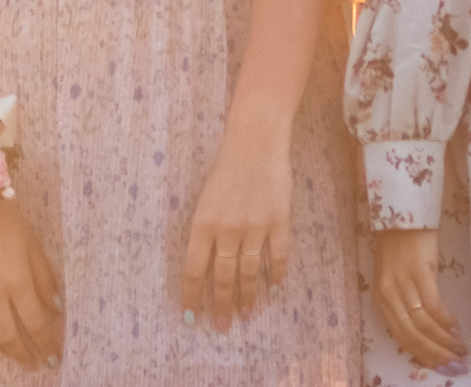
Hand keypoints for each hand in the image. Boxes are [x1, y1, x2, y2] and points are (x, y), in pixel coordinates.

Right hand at [0, 197, 63, 368]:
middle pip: (8, 335)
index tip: (52, 357)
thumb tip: (56, 308)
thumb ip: (44, 278)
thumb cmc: (6, 219)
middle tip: (32, 364)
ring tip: (9, 352)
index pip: (35, 323)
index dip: (46, 344)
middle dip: (23, 354)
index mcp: (17, 279)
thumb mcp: (33, 244)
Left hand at [181, 121, 293, 333]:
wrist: (255, 142)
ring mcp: (255, 227)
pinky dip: (277, 276)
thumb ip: (205, 232)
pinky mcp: (279, 222)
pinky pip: (278, 257)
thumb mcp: (205, 200)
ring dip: (248, 298)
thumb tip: (205, 267)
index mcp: (203, 224)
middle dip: (221, 305)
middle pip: (223, 277)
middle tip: (221, 327)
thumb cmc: (226, 169)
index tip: (192, 317)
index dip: (193, 296)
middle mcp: (227, 230)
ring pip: (250, 273)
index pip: (194, 269)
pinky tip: (275, 291)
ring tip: (246, 315)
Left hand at [371, 227, 460, 368]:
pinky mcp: (419, 272)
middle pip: (413, 336)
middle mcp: (388, 296)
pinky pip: (433, 305)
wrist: (402, 213)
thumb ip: (404, 304)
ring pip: (424, 325)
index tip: (442, 368)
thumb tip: (429, 331)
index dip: (423, 356)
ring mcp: (403, 284)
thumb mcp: (395, 280)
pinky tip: (455, 327)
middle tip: (457, 366)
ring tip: (461, 350)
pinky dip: (445, 320)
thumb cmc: (399, 246)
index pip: (401, 339)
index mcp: (380, 300)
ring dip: (445, 341)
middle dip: (436, 355)